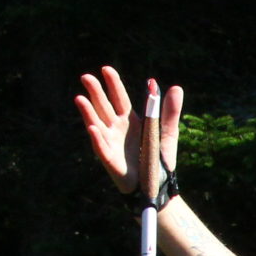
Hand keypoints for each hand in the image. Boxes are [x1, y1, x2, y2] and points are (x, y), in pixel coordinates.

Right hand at [73, 67, 179, 194]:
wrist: (157, 186)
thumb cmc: (159, 159)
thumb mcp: (167, 133)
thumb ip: (170, 112)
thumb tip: (176, 87)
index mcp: (130, 121)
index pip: (119, 98)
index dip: (113, 84)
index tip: (106, 69)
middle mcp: (116, 129)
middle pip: (104, 107)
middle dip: (95, 92)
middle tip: (87, 77)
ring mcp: (110, 144)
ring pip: (97, 124)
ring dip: (88, 112)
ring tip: (79, 99)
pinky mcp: (110, 161)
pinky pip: (102, 149)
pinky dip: (98, 139)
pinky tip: (92, 129)